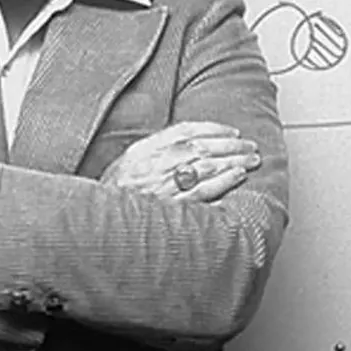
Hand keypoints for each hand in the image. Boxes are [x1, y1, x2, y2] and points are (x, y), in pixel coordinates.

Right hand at [100, 121, 259, 202]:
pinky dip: (223, 182)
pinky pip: (203, 191)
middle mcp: (156, 164)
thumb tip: (189, 139)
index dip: (214, 128)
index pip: (186, 130)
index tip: (232, 131)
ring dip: (234, 161)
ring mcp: (165, 186)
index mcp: (146, 149)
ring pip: (207, 166)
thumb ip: (156, 147)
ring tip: (251, 160)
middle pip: (203, 147)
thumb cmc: (116, 192)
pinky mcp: (172, 207)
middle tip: (251, 146)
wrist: (98, 222)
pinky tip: (238, 177)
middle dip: (231, 145)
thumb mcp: (129, 161)